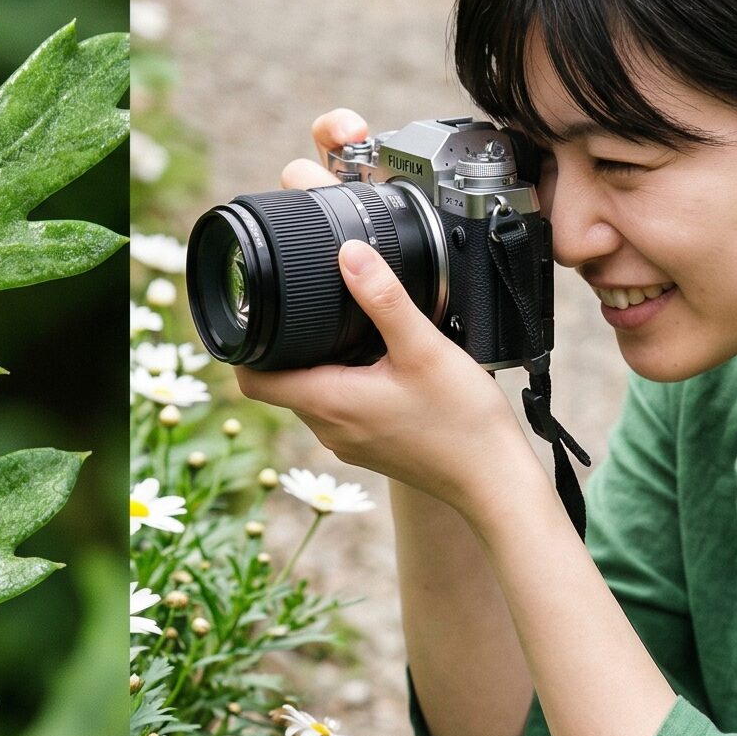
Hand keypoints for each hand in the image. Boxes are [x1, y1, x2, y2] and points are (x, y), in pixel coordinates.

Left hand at [234, 111, 539, 523]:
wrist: (495, 482)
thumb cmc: (462, 422)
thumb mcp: (423, 348)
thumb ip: (384, 298)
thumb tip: (348, 253)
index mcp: (327, 402)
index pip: (250, 380)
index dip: (241, 347)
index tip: (253, 312)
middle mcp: (328, 427)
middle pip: (279, 382)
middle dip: (282, 345)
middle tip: (299, 303)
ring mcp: (348, 442)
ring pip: (310, 393)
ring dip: (315, 361)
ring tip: (339, 326)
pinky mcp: (369, 446)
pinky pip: (338, 407)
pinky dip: (342, 380)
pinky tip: (374, 360)